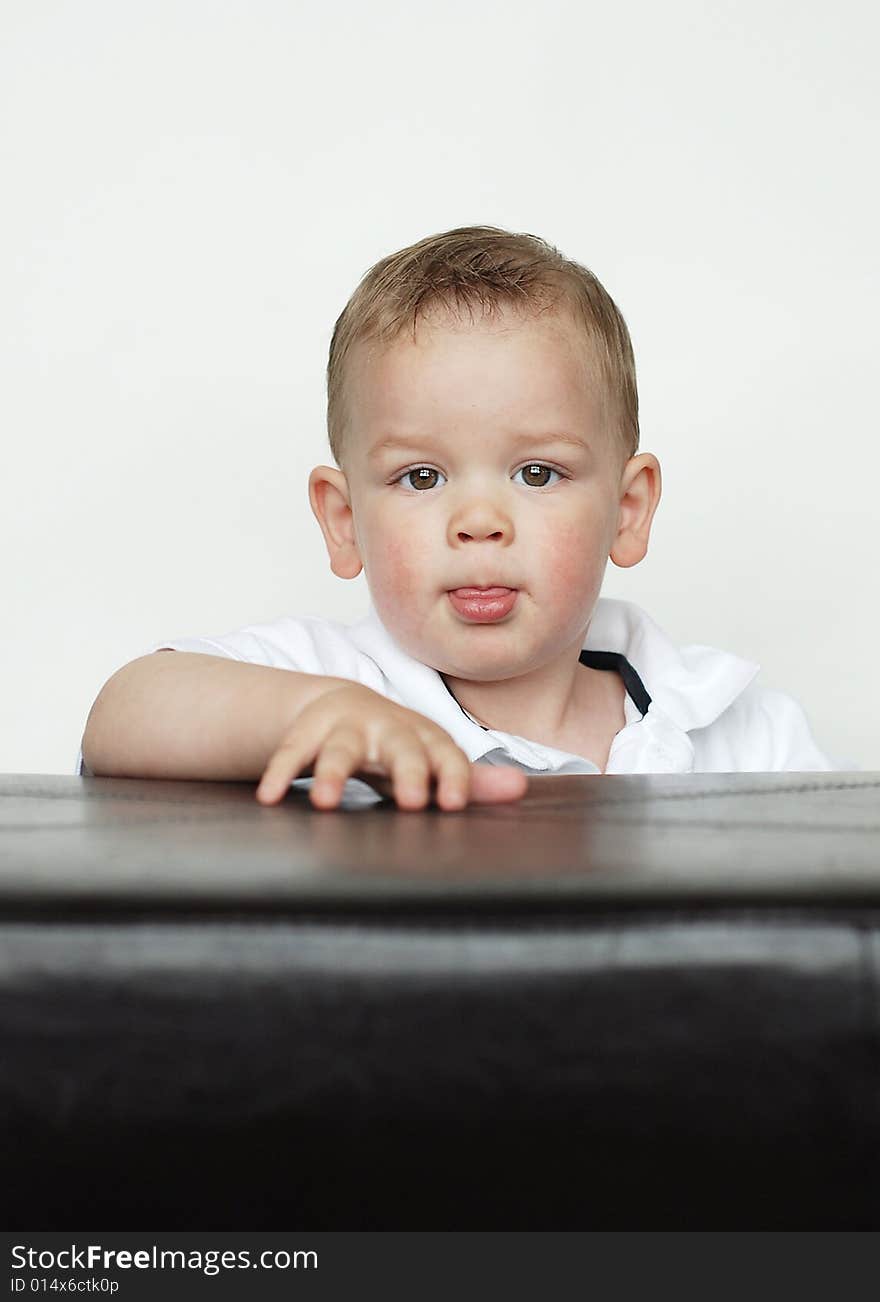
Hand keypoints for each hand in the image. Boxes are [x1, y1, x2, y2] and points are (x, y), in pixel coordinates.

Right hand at [255, 682, 527, 810]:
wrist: (342, 705)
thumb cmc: (398, 746)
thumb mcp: (431, 761)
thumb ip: (469, 780)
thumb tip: (521, 789)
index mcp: (424, 737)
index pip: (446, 754)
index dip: (452, 776)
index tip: (452, 803)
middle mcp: (388, 728)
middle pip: (401, 747)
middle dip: (408, 772)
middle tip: (412, 802)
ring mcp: (346, 728)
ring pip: (341, 750)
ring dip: (335, 775)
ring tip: (327, 803)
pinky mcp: (308, 733)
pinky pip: (292, 752)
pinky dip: (281, 772)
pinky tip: (269, 797)